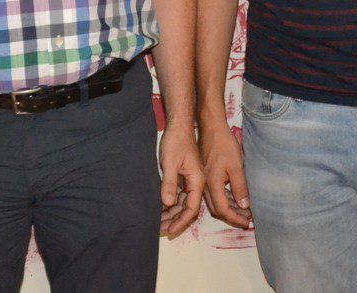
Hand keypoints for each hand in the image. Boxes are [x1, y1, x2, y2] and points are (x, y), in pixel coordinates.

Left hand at [159, 123, 204, 238]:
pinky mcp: (182, 176)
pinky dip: (170, 202)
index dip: (181, 221)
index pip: (192, 208)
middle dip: (175, 220)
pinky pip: (178, 194)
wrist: (178, 126)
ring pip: (182, 202)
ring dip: (171, 213)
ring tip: (158, 222)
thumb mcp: (170, 163)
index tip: (170, 230)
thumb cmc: (176, 142)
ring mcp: (189, 179)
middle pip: (187, 208)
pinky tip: (160, 208)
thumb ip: (169, 183)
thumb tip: (167, 203)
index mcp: (197, 181)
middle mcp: (196, 182)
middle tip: (160, 229)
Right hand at [199, 124, 251, 228]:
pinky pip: (213, 192)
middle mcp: (204, 185)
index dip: (235, 218)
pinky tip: (234, 197)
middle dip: (232, 216)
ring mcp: (203, 180)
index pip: (223, 209)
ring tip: (244, 210)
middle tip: (247, 218)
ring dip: (229, 207)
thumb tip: (244, 206)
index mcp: (212, 184)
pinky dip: (225, 198)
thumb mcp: (236, 166)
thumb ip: (240, 187)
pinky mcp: (205, 175)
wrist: (210, 127)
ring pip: (214, 201)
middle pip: (217, 208)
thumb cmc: (223, 144)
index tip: (247, 223)